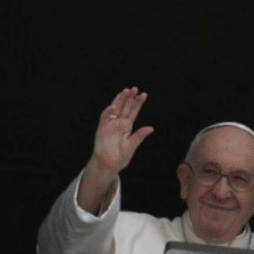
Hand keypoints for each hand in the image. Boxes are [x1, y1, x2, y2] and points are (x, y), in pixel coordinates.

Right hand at [77, 87, 154, 213]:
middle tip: (134, 89)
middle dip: (129, 98)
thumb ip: (140, 136)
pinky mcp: (102, 129)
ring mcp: (110, 125)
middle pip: (124, 107)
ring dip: (119, 101)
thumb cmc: (120, 157)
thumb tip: (151, 128)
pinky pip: (105, 118)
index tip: (144, 94)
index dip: (138, 103)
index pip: (133, 112)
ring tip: (125, 92)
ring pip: (115, 109)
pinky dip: (109, 112)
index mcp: (127, 127)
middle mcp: (118, 123)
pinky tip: (115, 107)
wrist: (109, 165)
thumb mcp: (132, 146)